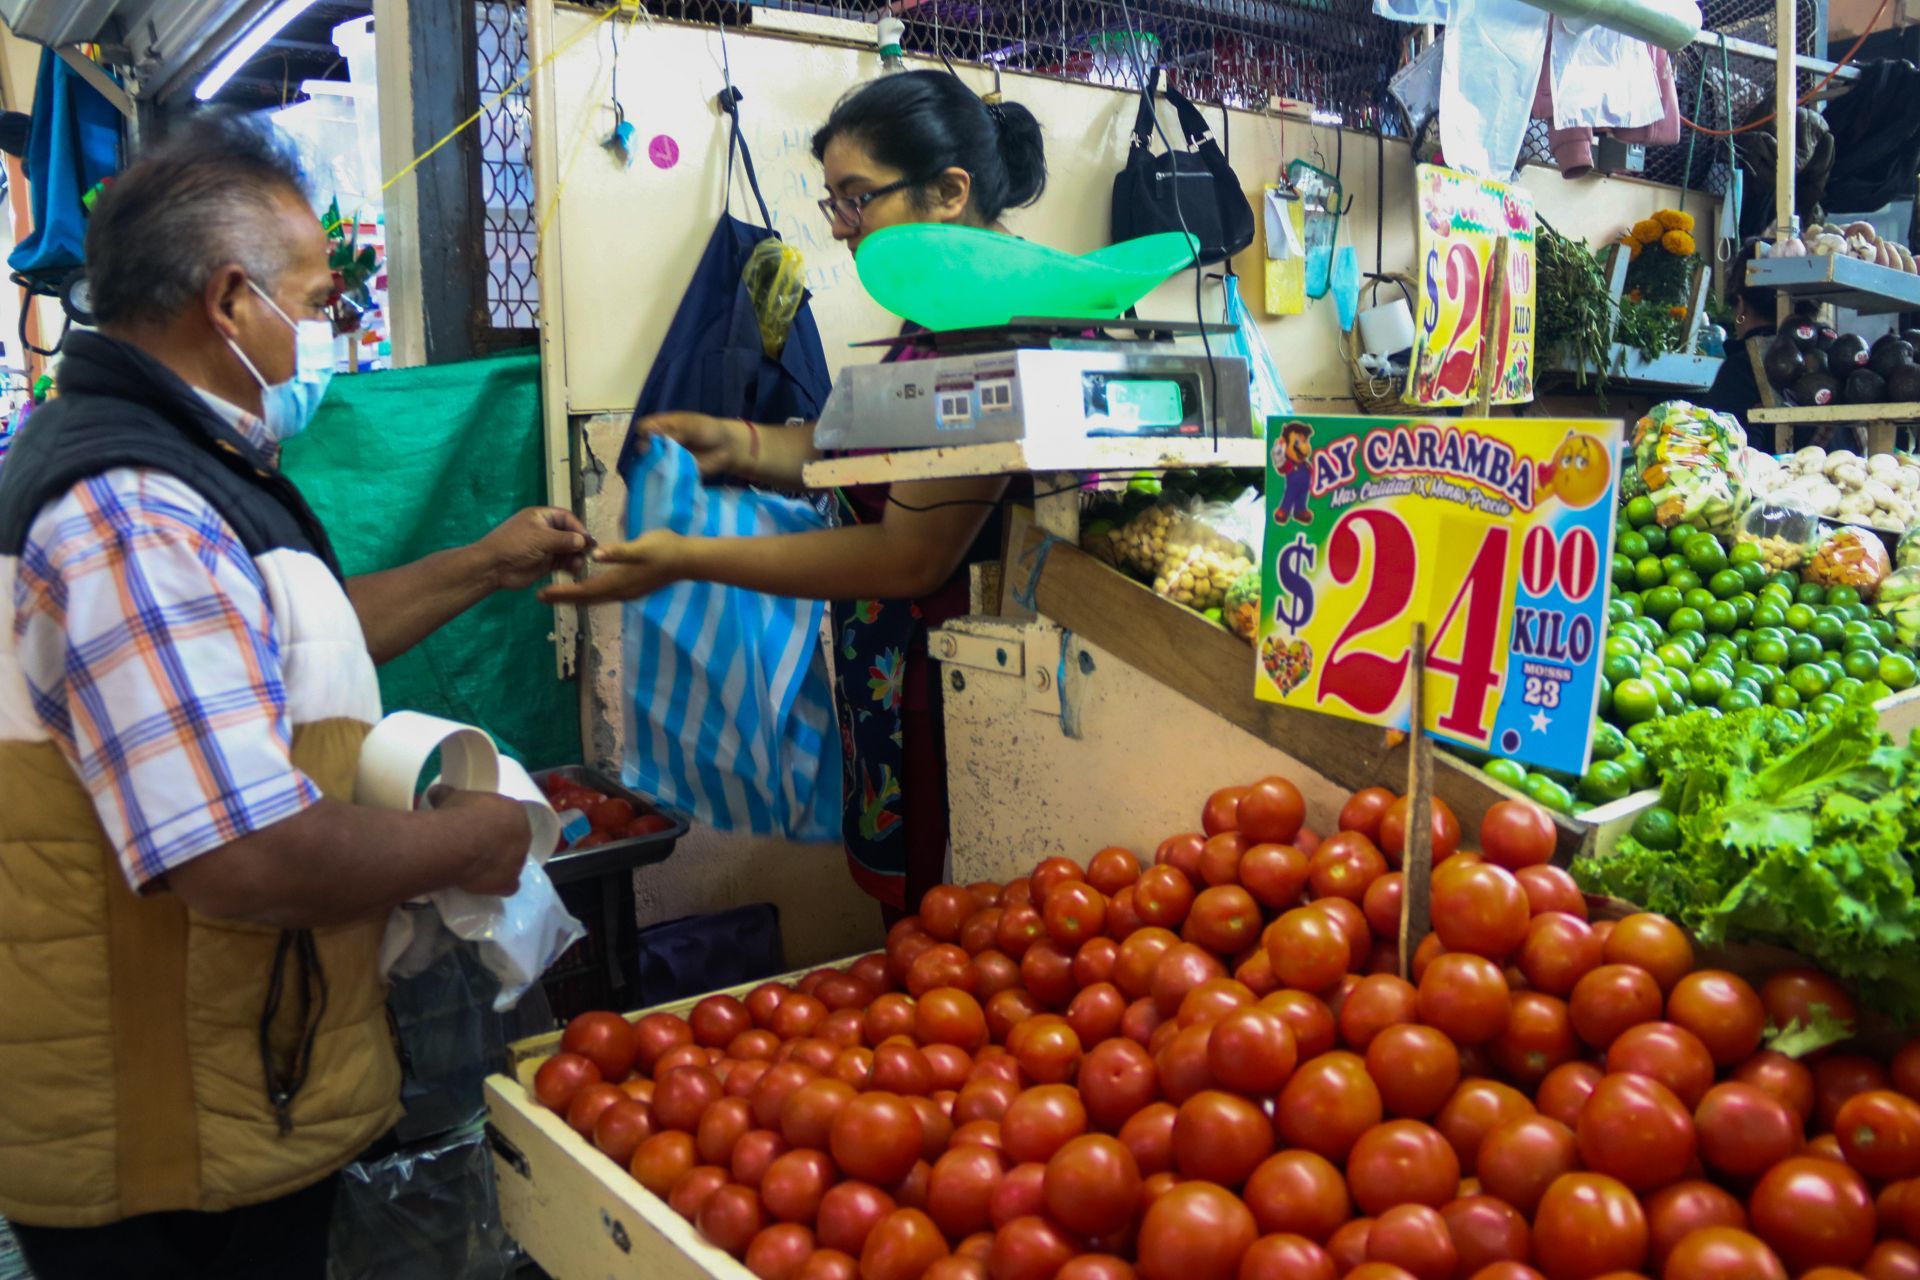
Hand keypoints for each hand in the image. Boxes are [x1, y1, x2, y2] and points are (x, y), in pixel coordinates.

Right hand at [427, 787, 528, 896]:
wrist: (459, 841)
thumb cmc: (459, 814)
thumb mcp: (450, 797)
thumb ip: (447, 794)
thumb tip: (436, 791)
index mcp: (515, 811)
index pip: (509, 818)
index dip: (495, 824)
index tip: (479, 828)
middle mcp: (524, 835)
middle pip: (514, 841)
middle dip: (499, 845)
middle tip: (477, 848)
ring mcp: (519, 860)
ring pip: (513, 864)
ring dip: (499, 866)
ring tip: (478, 867)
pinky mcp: (509, 881)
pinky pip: (509, 886)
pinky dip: (499, 886)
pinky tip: (484, 885)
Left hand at [476, 506, 589, 591]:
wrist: (493, 567)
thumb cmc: (515, 545)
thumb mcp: (540, 538)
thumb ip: (564, 539)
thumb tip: (583, 541)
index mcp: (542, 517)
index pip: (567, 518)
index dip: (578, 527)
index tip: (588, 540)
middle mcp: (546, 530)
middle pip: (570, 534)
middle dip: (579, 544)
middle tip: (588, 554)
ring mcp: (546, 547)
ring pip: (568, 550)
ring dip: (576, 556)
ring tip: (578, 565)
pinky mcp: (546, 563)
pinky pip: (563, 563)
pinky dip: (570, 566)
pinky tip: (574, 570)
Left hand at [538, 530, 686, 605]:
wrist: (687, 560)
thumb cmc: (664, 548)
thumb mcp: (640, 546)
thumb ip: (618, 552)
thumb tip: (595, 555)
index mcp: (617, 582)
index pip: (583, 591)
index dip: (562, 593)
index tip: (542, 594)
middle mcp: (619, 592)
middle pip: (585, 599)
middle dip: (563, 598)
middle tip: (541, 597)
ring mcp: (626, 592)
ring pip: (594, 598)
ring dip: (574, 597)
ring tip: (556, 595)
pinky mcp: (631, 589)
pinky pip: (603, 595)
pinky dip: (588, 594)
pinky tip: (584, 589)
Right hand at [639, 412, 742, 478]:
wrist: (726, 448)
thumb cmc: (708, 430)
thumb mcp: (692, 426)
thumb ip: (673, 431)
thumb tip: (651, 436)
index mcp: (661, 425)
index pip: (643, 428)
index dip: (645, 434)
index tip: (652, 438)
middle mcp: (659, 442)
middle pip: (643, 447)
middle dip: (649, 451)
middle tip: (662, 454)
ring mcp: (665, 458)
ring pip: (651, 463)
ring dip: (657, 465)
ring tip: (668, 465)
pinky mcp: (673, 472)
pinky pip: (663, 475)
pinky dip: (665, 476)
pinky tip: (671, 476)